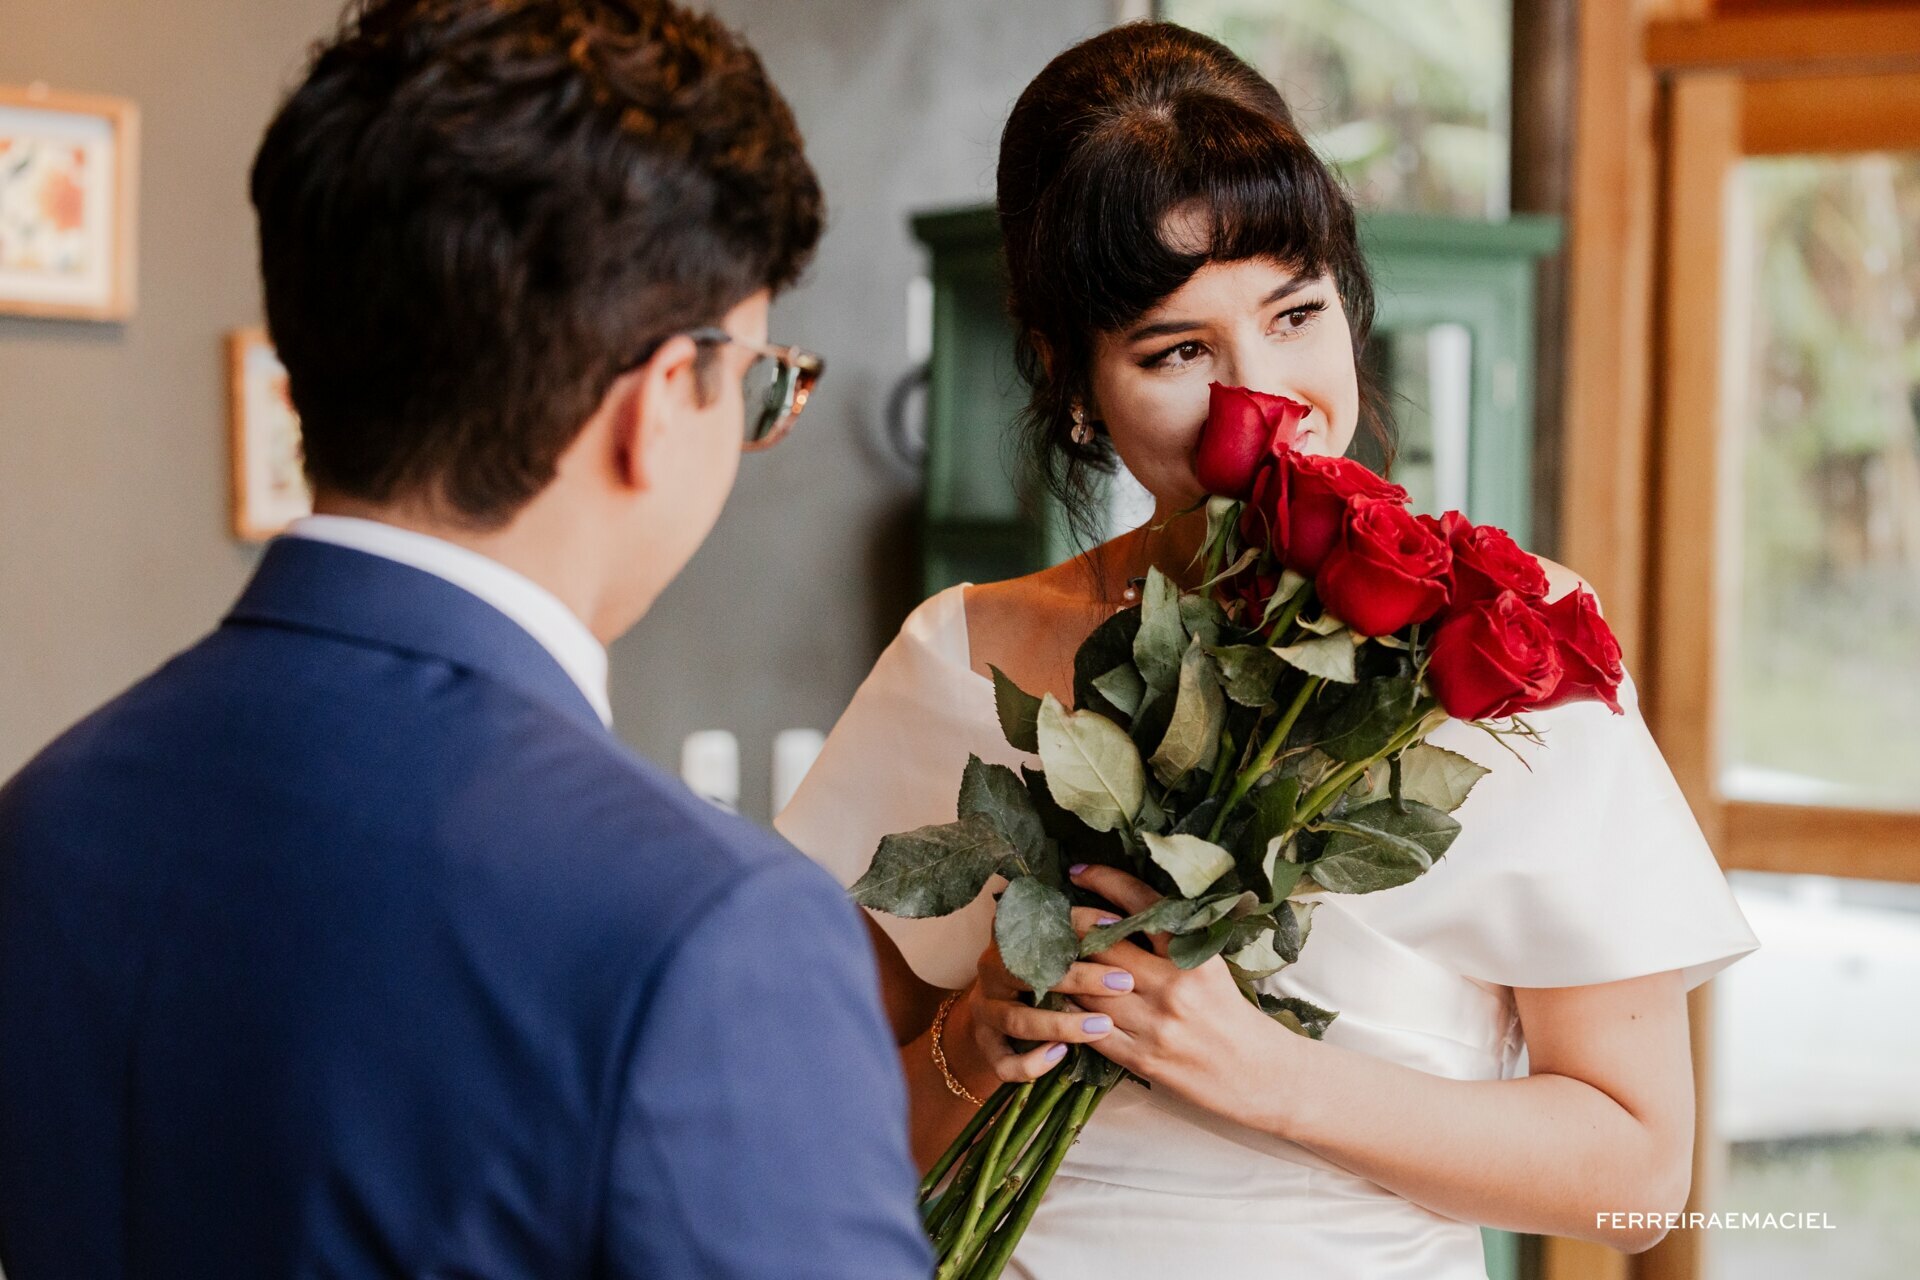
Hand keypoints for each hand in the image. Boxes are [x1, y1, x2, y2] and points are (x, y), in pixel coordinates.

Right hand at [960, 915, 1139, 1083]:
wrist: (994, 1017)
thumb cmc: (1037, 976)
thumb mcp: (1052, 951)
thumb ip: (1079, 938)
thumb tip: (1124, 924)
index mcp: (1008, 940)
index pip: (1042, 927)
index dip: (1079, 925)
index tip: (1116, 927)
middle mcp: (991, 972)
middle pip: (1027, 972)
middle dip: (1079, 979)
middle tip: (1123, 983)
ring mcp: (986, 1012)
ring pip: (1017, 1021)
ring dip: (1062, 1024)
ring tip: (1103, 1026)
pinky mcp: (985, 1048)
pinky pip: (1004, 1062)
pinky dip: (1032, 1062)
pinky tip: (1061, 1055)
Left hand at [1066, 863, 1281, 1109]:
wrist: (1260, 1074)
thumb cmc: (1231, 1012)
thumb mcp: (1211, 964)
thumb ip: (1173, 938)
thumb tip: (1124, 906)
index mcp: (1195, 957)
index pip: (1143, 906)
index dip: (1106, 881)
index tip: (1079, 870)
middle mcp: (1174, 988)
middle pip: (1103, 946)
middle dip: (1072, 926)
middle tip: (1053, 914)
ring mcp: (1155, 1026)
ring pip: (1088, 987)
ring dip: (1065, 969)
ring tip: (1049, 953)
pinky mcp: (1141, 1059)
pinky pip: (1090, 1028)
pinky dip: (1071, 1010)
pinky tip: (1062, 996)